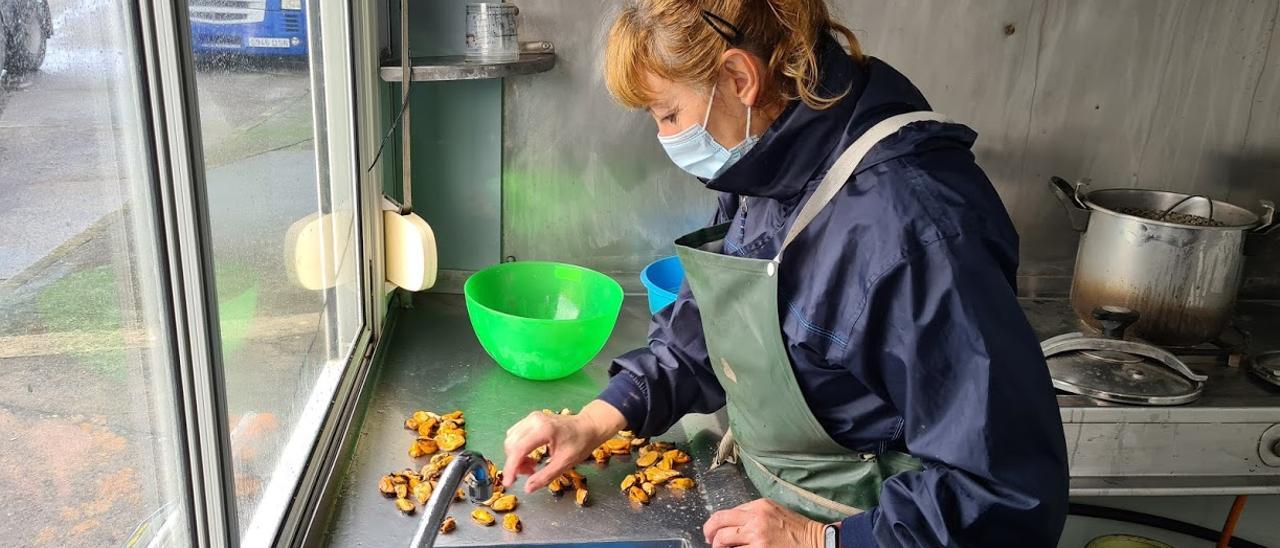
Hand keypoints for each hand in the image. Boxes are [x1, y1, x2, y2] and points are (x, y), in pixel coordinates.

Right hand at [500, 400, 625, 492]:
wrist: (589, 426)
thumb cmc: (580, 443)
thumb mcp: (565, 463)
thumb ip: (545, 476)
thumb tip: (527, 489)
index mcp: (543, 430)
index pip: (518, 449)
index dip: (511, 468)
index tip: (508, 483)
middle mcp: (534, 420)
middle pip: (512, 445)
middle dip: (515, 463)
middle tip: (529, 473)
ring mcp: (531, 417)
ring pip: (511, 439)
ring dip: (516, 456)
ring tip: (531, 465)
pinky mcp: (531, 419)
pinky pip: (516, 434)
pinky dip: (518, 448)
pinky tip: (530, 455)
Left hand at [703, 498, 827, 547]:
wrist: (816, 541)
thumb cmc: (797, 529)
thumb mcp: (774, 510)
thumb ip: (752, 513)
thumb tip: (731, 523)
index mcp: (758, 506)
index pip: (724, 513)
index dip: (713, 525)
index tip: (711, 532)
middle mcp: (755, 519)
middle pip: (719, 525)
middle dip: (710, 536)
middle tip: (711, 543)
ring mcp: (757, 537)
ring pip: (723, 542)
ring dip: (719, 547)